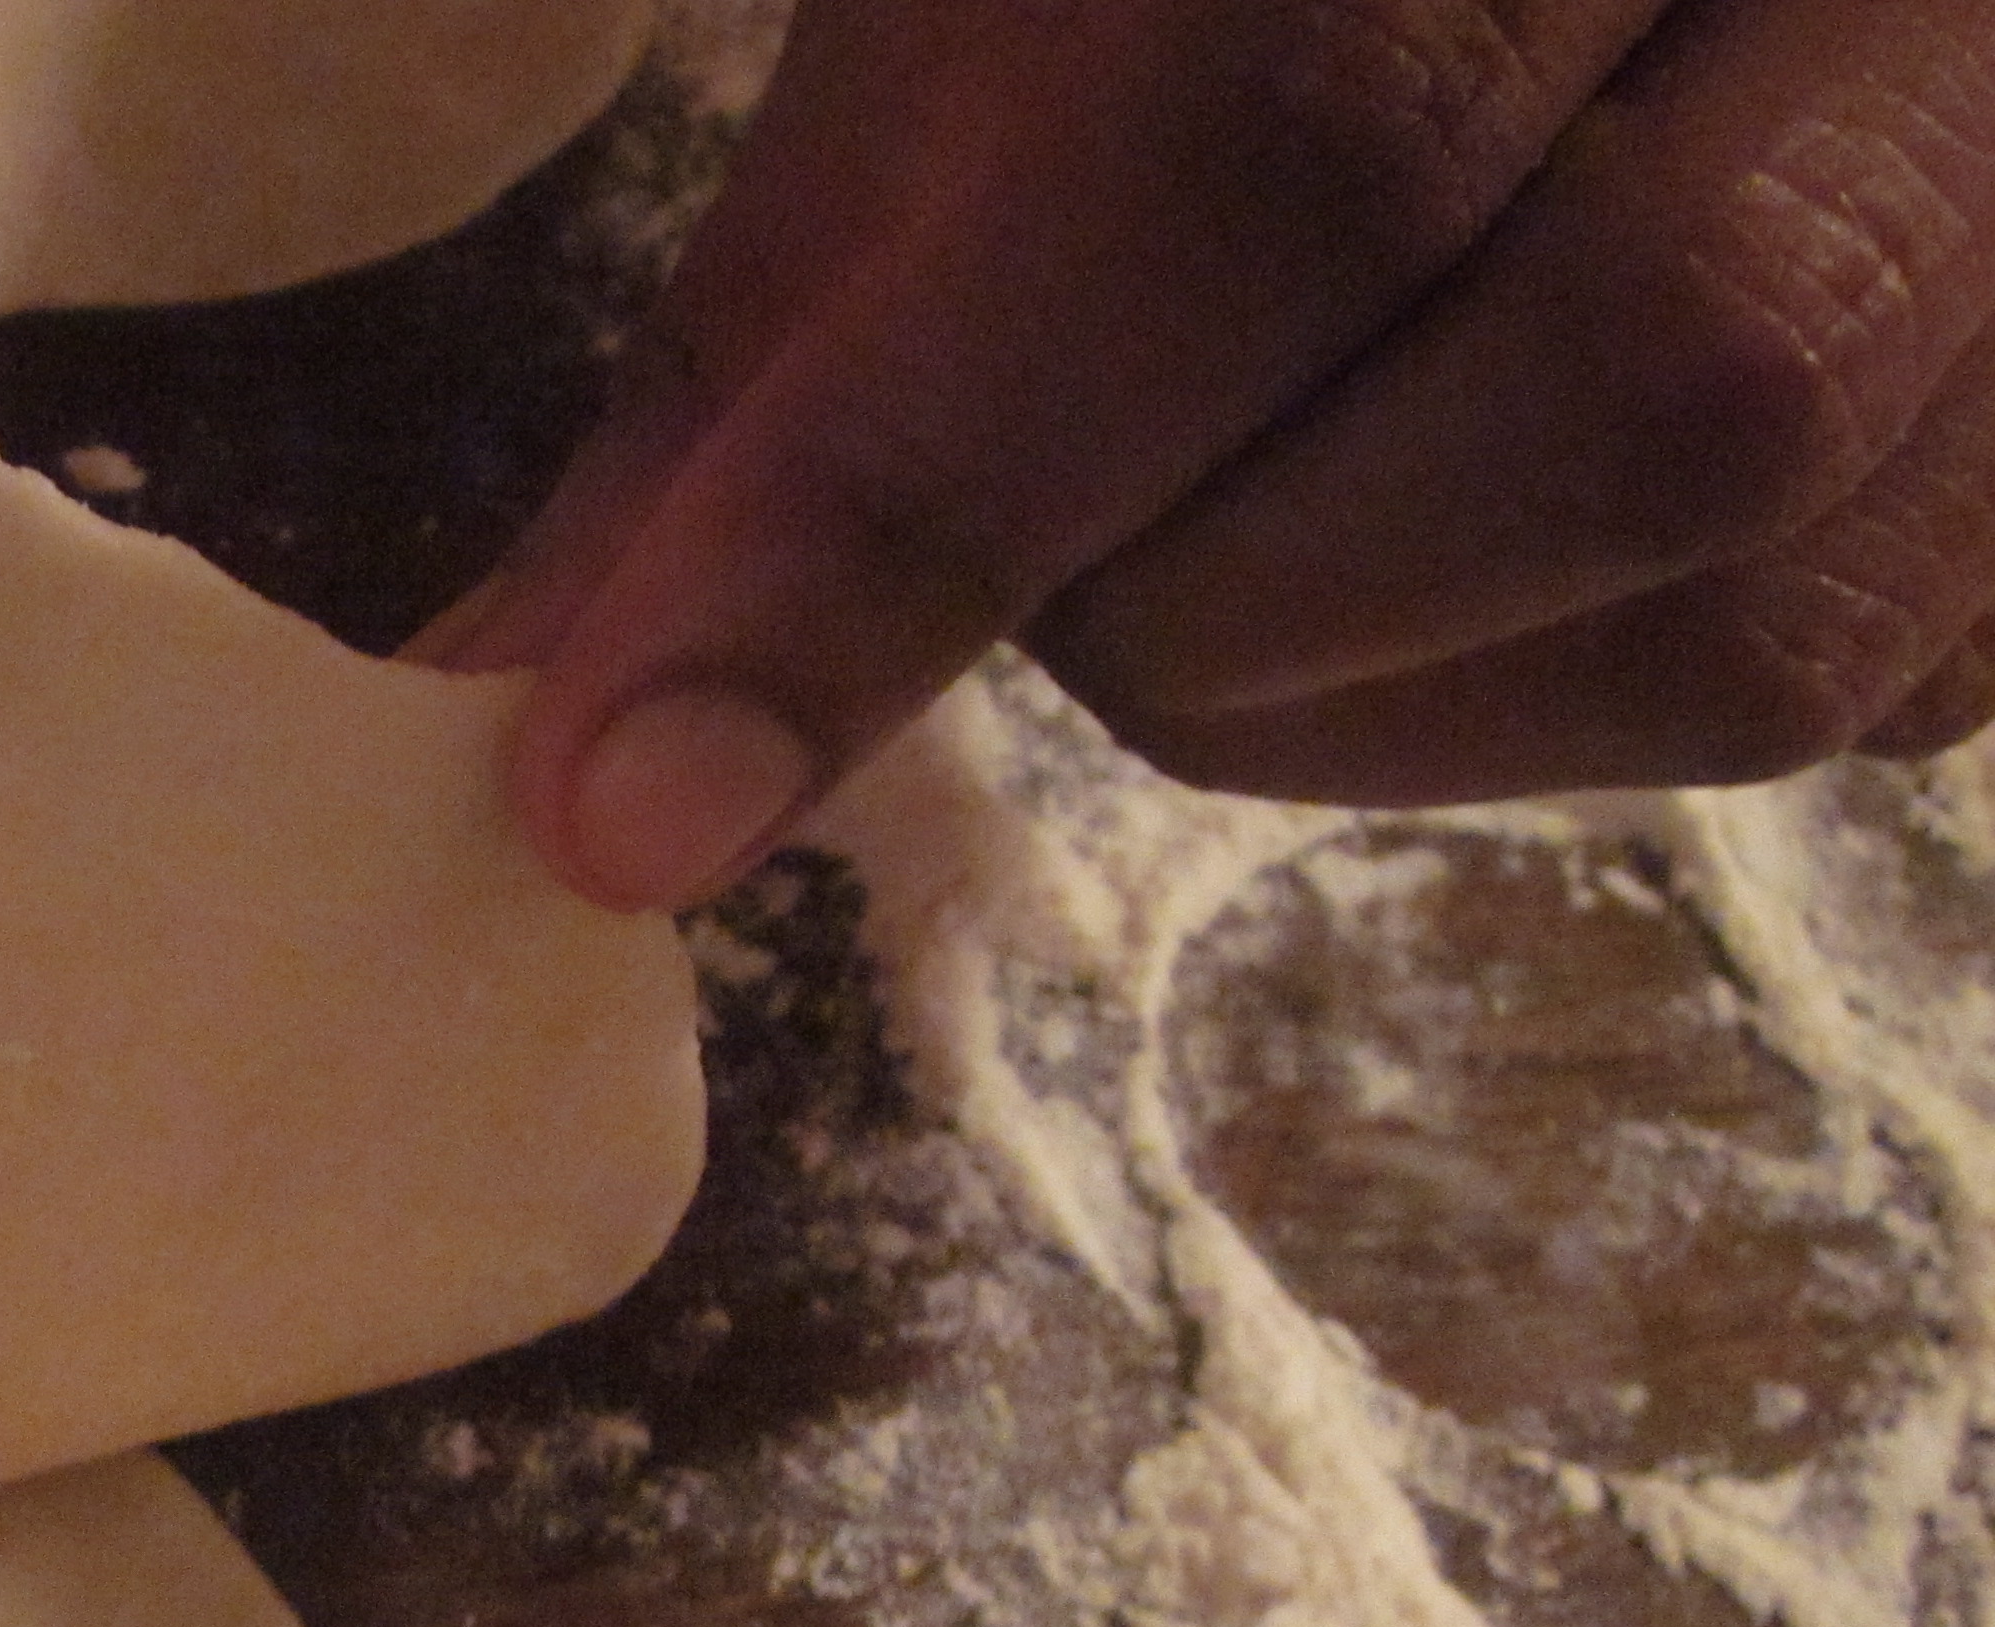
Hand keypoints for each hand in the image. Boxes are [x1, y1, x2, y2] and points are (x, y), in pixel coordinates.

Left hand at [431, 0, 1994, 908]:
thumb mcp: (995, 13)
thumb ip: (789, 333)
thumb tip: (530, 689)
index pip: (1292, 125)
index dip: (926, 489)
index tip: (631, 784)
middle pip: (1634, 380)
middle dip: (1195, 586)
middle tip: (1029, 543)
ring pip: (1771, 602)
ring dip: (1367, 677)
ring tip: (1222, 511)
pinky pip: (1866, 684)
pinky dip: (1534, 690)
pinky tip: (1419, 549)